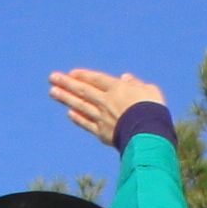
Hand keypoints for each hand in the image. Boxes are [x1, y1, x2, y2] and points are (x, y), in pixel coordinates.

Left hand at [45, 67, 166, 141]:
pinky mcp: (102, 133)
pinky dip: (78, 117)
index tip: (72, 73)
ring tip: (52, 92)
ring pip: (80, 105)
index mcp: (118, 89)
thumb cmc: (154, 110)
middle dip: (66, 83)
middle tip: (52, 77)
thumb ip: (136, 84)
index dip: (84, 75)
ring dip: (65, 98)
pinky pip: (86, 123)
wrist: (149, 134)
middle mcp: (106, 101)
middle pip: (83, 90)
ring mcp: (102, 117)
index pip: (97, 79)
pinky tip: (69, 112)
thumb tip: (125, 78)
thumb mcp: (150, 90)